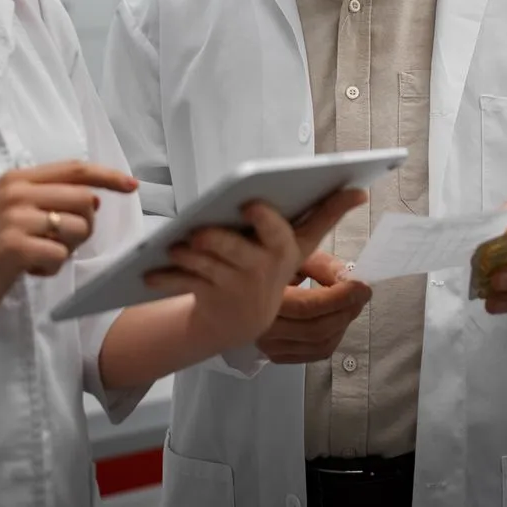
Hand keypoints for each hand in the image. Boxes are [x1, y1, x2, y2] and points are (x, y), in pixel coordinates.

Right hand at [0, 161, 137, 327]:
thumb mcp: (15, 212)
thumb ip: (51, 199)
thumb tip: (95, 198)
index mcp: (19, 179)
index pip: (77, 168)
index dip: (109, 175)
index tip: (133, 185)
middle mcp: (17, 192)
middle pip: (86, 200)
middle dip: (84, 227)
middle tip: (57, 243)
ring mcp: (15, 218)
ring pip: (78, 228)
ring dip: (67, 250)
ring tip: (38, 256)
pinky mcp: (15, 246)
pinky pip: (61, 256)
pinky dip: (51, 268)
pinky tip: (27, 270)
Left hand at [144, 188, 366, 351]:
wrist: (245, 318)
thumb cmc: (273, 263)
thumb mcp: (301, 243)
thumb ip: (326, 213)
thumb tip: (358, 189)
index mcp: (284, 250)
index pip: (279, 233)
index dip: (266, 221)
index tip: (251, 205)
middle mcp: (261, 271)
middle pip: (236, 253)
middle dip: (217, 242)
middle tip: (197, 232)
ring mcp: (233, 288)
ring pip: (206, 268)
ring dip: (187, 258)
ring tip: (172, 245)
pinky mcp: (207, 300)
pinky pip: (183, 287)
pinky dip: (165, 280)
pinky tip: (148, 273)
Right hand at [256, 250, 371, 363]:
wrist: (240, 281)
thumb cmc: (266, 261)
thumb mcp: (293, 254)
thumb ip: (323, 266)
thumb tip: (349, 279)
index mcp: (261, 298)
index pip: (308, 307)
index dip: (340, 297)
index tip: (361, 284)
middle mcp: (261, 328)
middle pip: (317, 329)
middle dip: (346, 310)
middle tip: (363, 292)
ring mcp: (268, 345)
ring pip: (319, 344)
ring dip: (343, 324)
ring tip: (353, 303)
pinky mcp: (276, 355)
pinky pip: (315, 353)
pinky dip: (334, 337)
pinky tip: (339, 319)